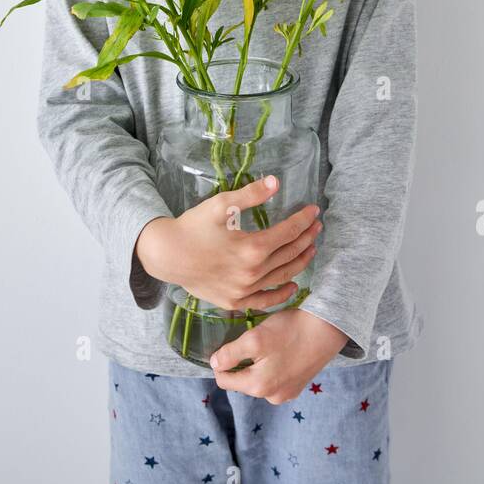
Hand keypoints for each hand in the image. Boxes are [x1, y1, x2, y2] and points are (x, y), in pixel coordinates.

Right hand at [136, 174, 321, 313]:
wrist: (167, 255)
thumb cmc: (193, 227)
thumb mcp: (221, 204)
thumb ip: (251, 194)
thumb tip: (276, 182)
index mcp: (252, 248)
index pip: (288, 232)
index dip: (303, 220)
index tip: (313, 211)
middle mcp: (253, 273)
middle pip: (289, 253)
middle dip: (307, 238)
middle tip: (317, 226)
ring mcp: (245, 291)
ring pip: (283, 276)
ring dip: (301, 262)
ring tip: (311, 249)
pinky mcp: (235, 302)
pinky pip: (265, 301)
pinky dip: (282, 294)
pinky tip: (293, 285)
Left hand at [209, 307, 349, 402]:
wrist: (328, 328)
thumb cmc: (290, 331)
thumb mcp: (254, 338)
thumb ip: (230, 354)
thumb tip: (215, 365)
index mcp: (259, 387)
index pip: (224, 380)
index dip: (220, 362)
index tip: (227, 344)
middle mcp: (272, 397)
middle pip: (242, 380)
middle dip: (241, 362)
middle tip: (250, 339)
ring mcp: (287, 393)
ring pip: (259, 379)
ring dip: (257, 364)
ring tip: (268, 344)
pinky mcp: (298, 386)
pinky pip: (276, 378)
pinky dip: (273, 366)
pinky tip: (281, 350)